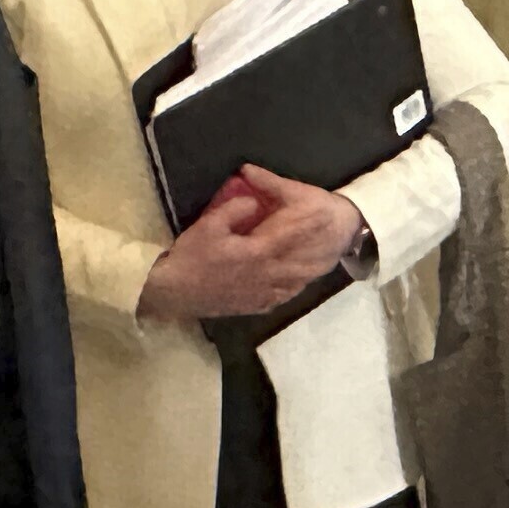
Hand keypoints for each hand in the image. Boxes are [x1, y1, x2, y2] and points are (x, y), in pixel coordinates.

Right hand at [136, 165, 365, 324]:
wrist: (175, 294)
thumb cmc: (190, 257)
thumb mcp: (209, 225)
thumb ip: (236, 210)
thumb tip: (253, 201)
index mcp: (258, 253)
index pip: (290, 236)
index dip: (308, 225)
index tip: (325, 215)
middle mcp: (267, 276)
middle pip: (300, 260)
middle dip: (318, 248)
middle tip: (334, 239)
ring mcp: (263, 294)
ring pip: (296, 280)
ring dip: (311, 268)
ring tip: (324, 258)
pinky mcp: (256, 306)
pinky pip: (284, 295)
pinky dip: (295, 286)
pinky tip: (297, 281)